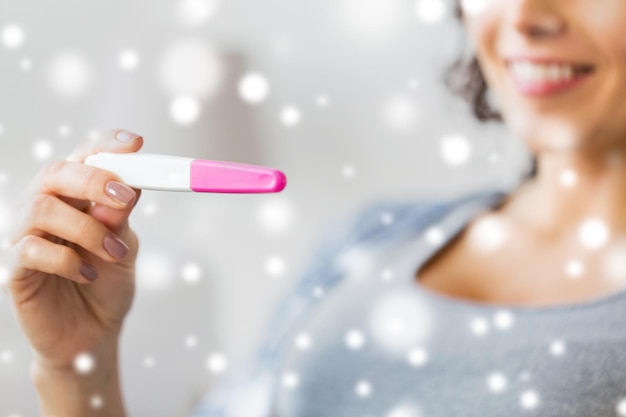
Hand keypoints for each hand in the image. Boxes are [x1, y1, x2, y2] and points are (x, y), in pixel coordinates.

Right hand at [1, 130, 143, 370]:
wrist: (92, 332)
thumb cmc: (107, 283)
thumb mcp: (124, 245)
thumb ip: (120, 219)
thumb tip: (123, 191)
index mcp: (72, 197)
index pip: (82, 158)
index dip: (106, 145)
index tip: (135, 143)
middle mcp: (43, 208)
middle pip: (55, 173)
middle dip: (94, 179)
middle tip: (125, 198)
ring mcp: (23, 236)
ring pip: (42, 208)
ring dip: (88, 228)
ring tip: (115, 252)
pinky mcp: (12, 269)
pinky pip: (31, 250)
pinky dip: (67, 260)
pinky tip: (87, 275)